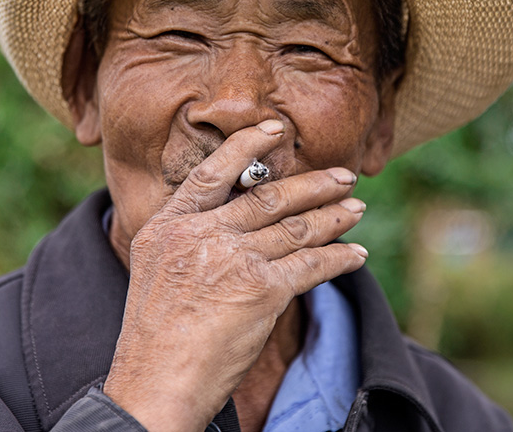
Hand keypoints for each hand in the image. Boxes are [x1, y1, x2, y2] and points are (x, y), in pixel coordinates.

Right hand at [102, 119, 367, 431]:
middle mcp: (201, 233)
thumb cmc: (156, 337)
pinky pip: (312, 265)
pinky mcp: (262, 289)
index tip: (276, 129)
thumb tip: (239, 222)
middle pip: (267, 197)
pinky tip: (355, 255)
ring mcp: (232, 258)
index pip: (214, 172)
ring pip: (295, 227)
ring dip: (333, 216)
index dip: (248, 146)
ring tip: (356, 207)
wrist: (155, 383)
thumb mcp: (156, 270)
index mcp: (170, 225)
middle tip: (343, 175)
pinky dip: (339, 258)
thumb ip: (192, 239)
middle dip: (313, 184)